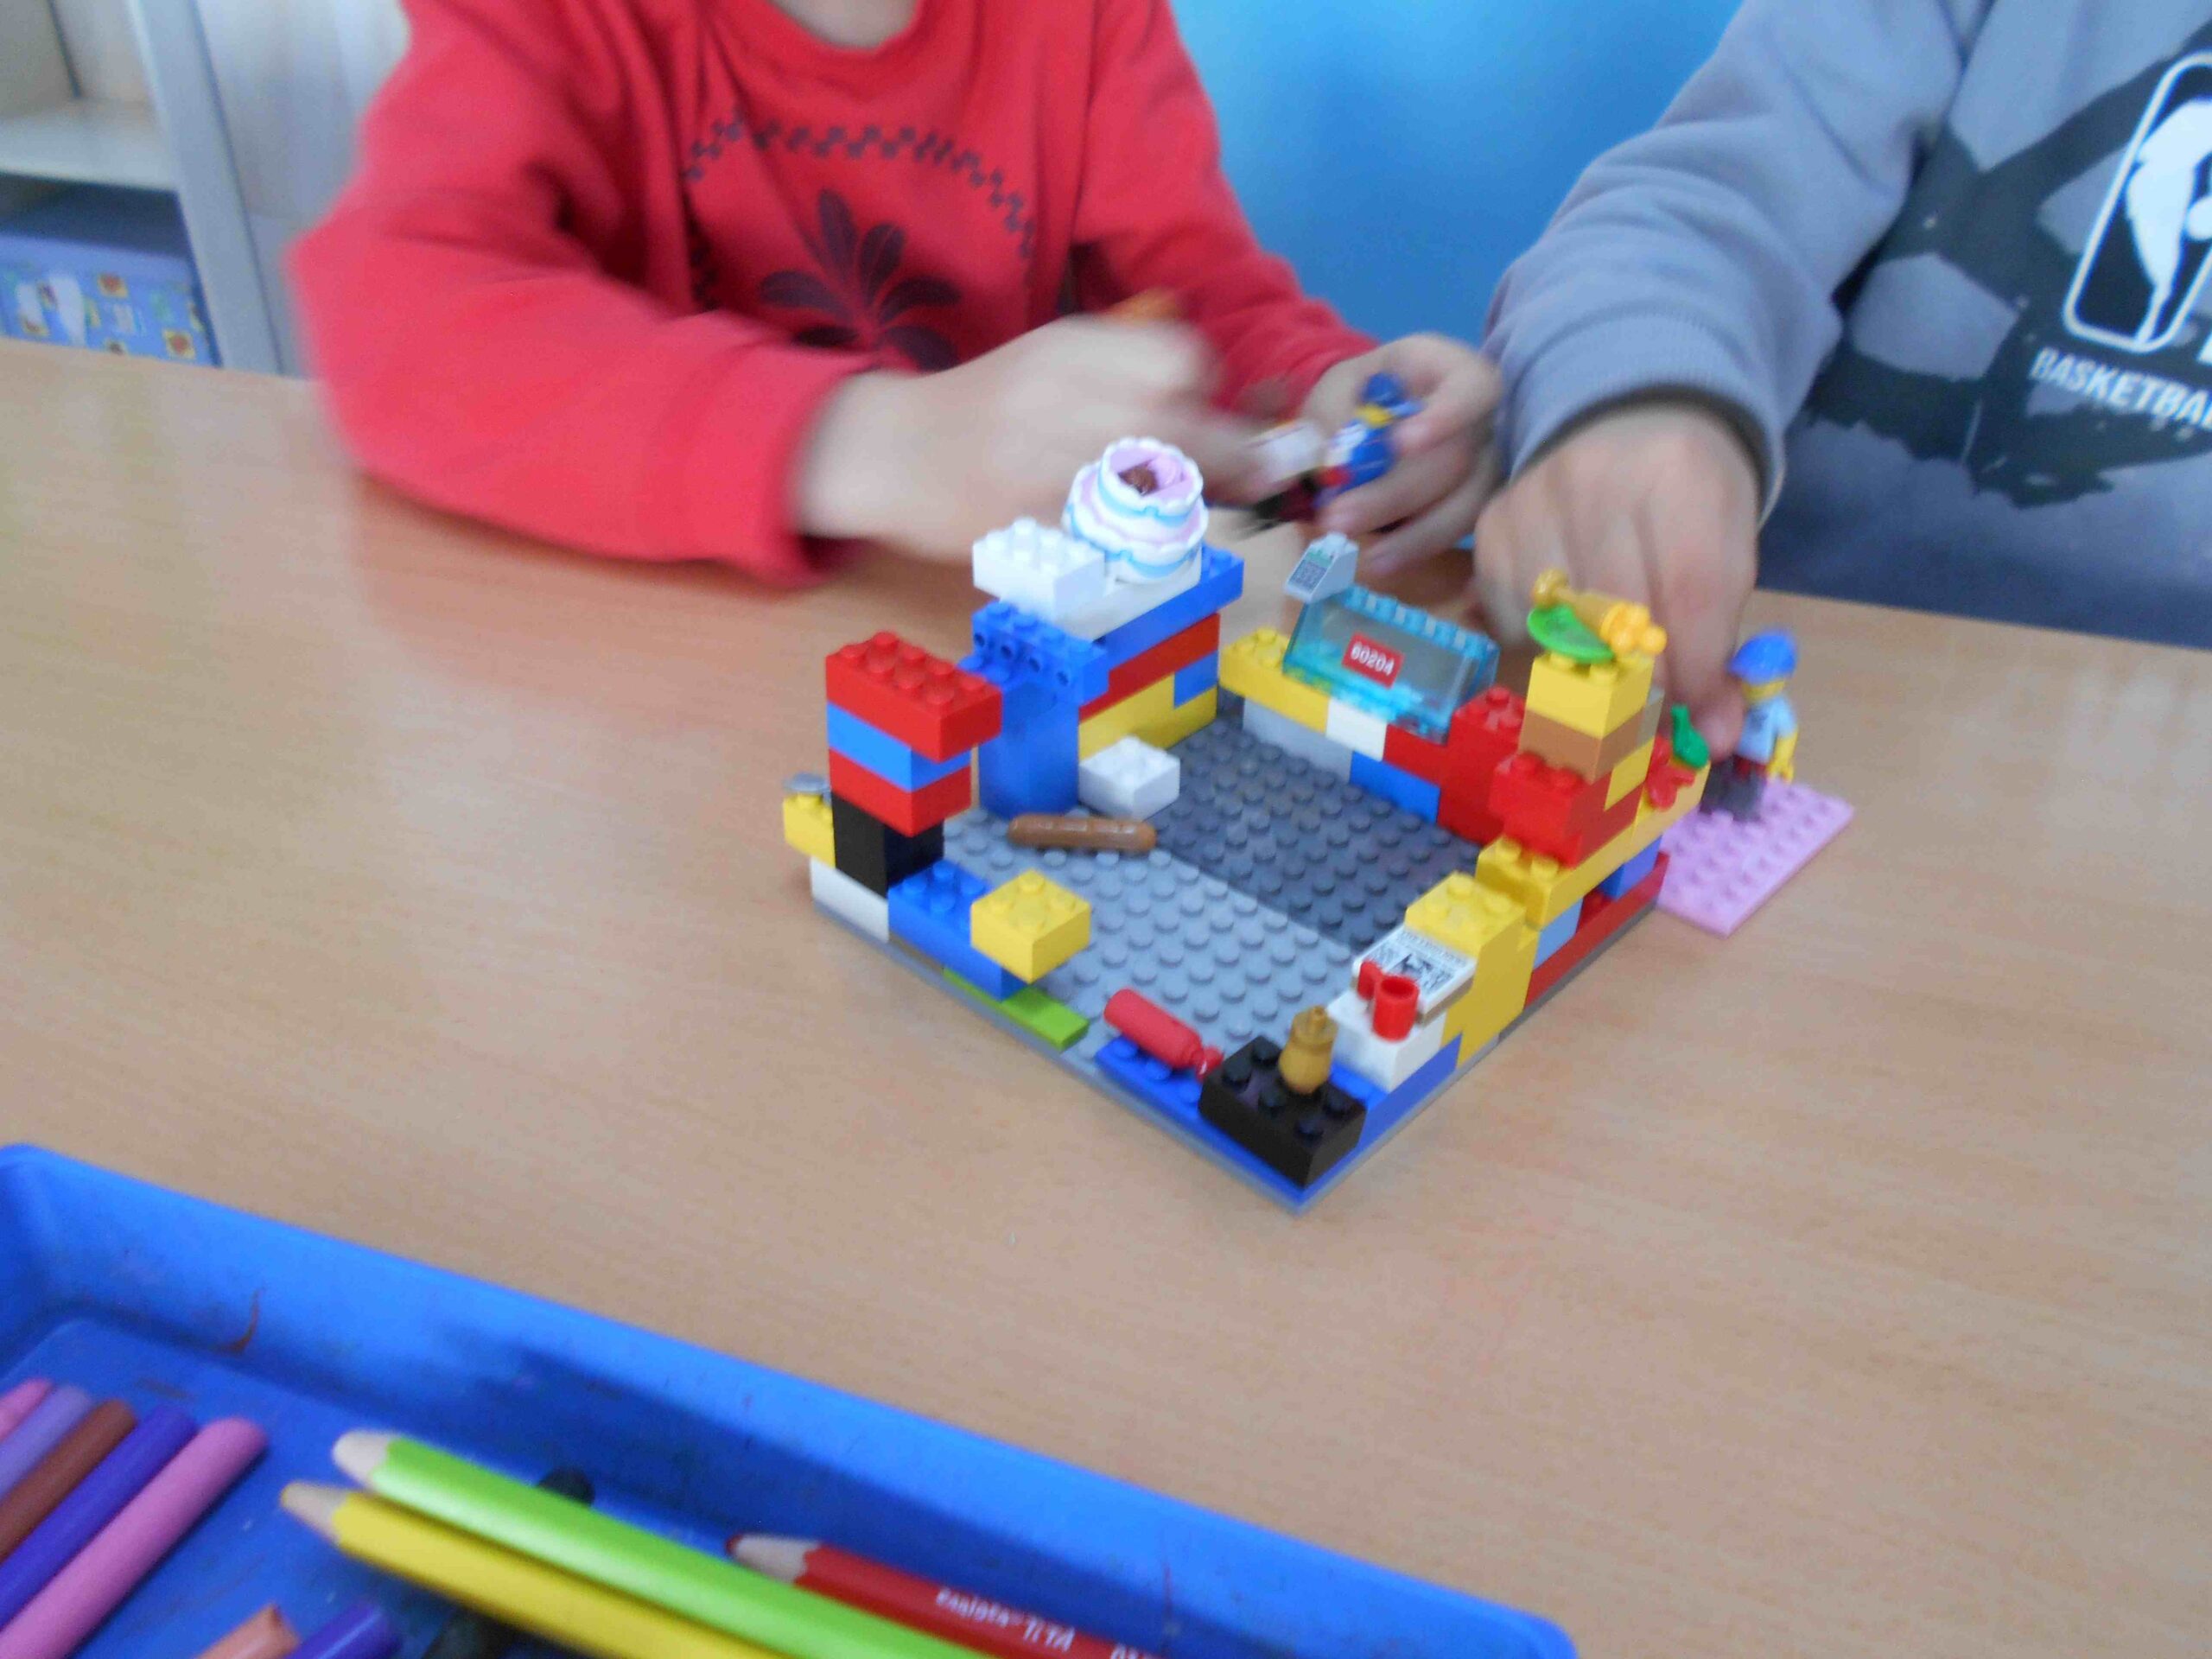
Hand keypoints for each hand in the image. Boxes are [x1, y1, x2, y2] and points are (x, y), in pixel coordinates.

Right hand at [795, 317, 1262, 558]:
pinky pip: (1113, 539)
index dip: (1207, 390)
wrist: (893, 450)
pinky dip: (1139, 545)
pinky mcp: (1032, 522)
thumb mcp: (1049, 357)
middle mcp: (1062, 398)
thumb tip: (1208, 383)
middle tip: (1242, 477)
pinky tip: (1137, 543)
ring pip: (1157, 488)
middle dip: (1226, 458)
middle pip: (1182, 428)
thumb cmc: (985, 407)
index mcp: (1071, 349)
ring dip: (1191, 503)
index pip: (1180, 360)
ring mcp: (1045, 462)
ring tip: (1191, 509)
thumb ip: (1122, 364)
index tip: (1207, 412)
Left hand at [1305, 334, 1501, 569]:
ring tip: (1364, 557)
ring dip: (1414, 536)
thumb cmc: (1359, 395)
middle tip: (1338, 518)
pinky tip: (1388, 564)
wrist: (1368, 419)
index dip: (1446, 416)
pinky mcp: (1474, 503)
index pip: (1474, 387)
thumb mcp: (1336, 389)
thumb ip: (1332, 414)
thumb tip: (1336, 461)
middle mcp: (1481, 418)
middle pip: (1459, 458)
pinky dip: (1423, 550)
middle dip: (1396, 494)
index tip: (1399, 444)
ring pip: (1466, 504)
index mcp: (1451, 370)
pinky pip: (1461, 531)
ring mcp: (1486, 463)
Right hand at [1470, 401, 1760, 752]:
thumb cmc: (1688, 500)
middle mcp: (1595, 476)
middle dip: (1645, 687)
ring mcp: (1531, 500)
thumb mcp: (1728, 552)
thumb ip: (1721, 640)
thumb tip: (1714, 735)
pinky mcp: (1491, 528)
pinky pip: (1513, 621)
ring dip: (1591, 674)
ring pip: (1559, 627)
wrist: (1628, 422)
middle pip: (1617, 616)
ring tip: (1617, 683)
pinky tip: (1571, 637)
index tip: (1702, 720)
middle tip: (1659, 718)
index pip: (1687, 592)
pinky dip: (1545, 648)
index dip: (1695, 671)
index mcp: (1678, 473)